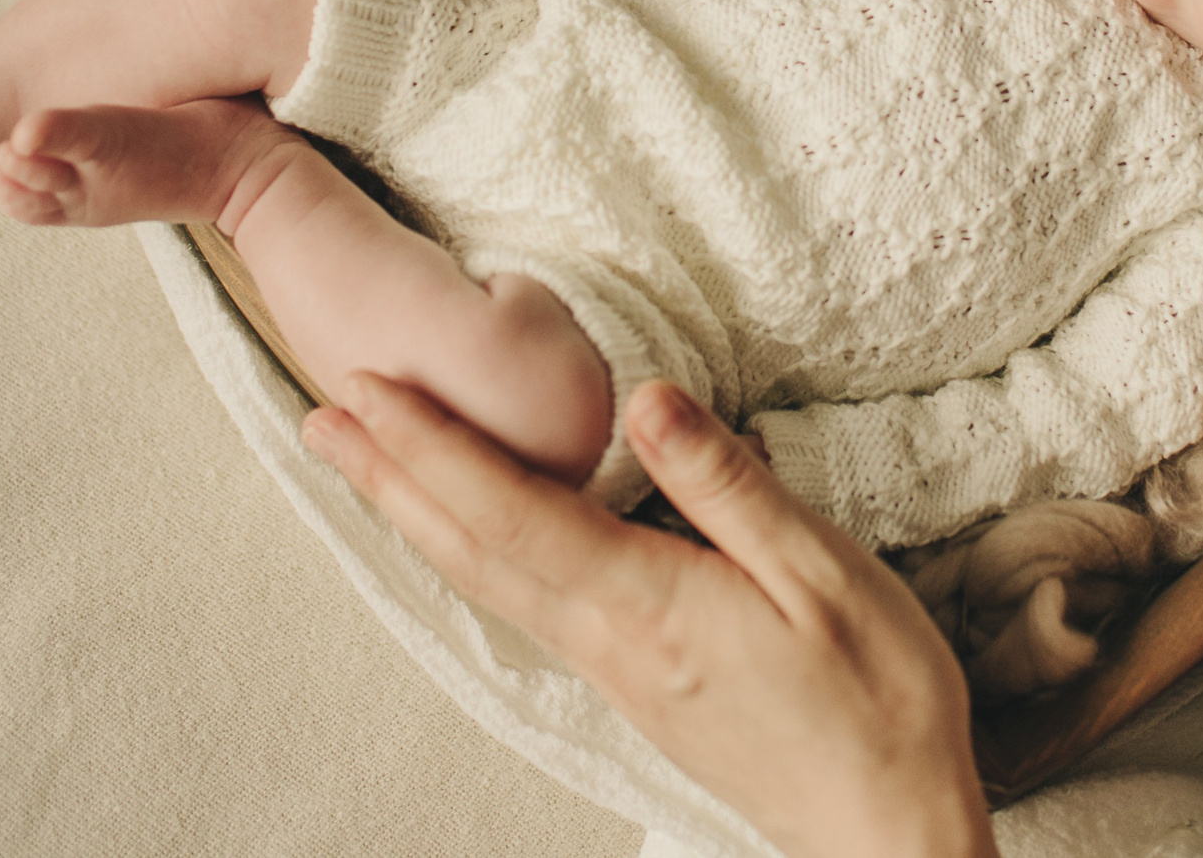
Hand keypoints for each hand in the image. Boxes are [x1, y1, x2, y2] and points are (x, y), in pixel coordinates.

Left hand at [302, 375, 996, 857]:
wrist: (883, 825)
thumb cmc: (875, 697)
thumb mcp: (824, 571)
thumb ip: (727, 485)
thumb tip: (645, 398)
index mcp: (651, 603)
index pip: (515, 512)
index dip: (435, 446)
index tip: (370, 387)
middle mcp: (609, 640)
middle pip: (473, 549)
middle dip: (391, 477)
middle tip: (319, 416)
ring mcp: (614, 669)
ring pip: (488, 581)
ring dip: (417, 514)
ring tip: (364, 465)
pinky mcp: (632, 685)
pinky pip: (524, 606)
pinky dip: (471, 553)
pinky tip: (466, 537)